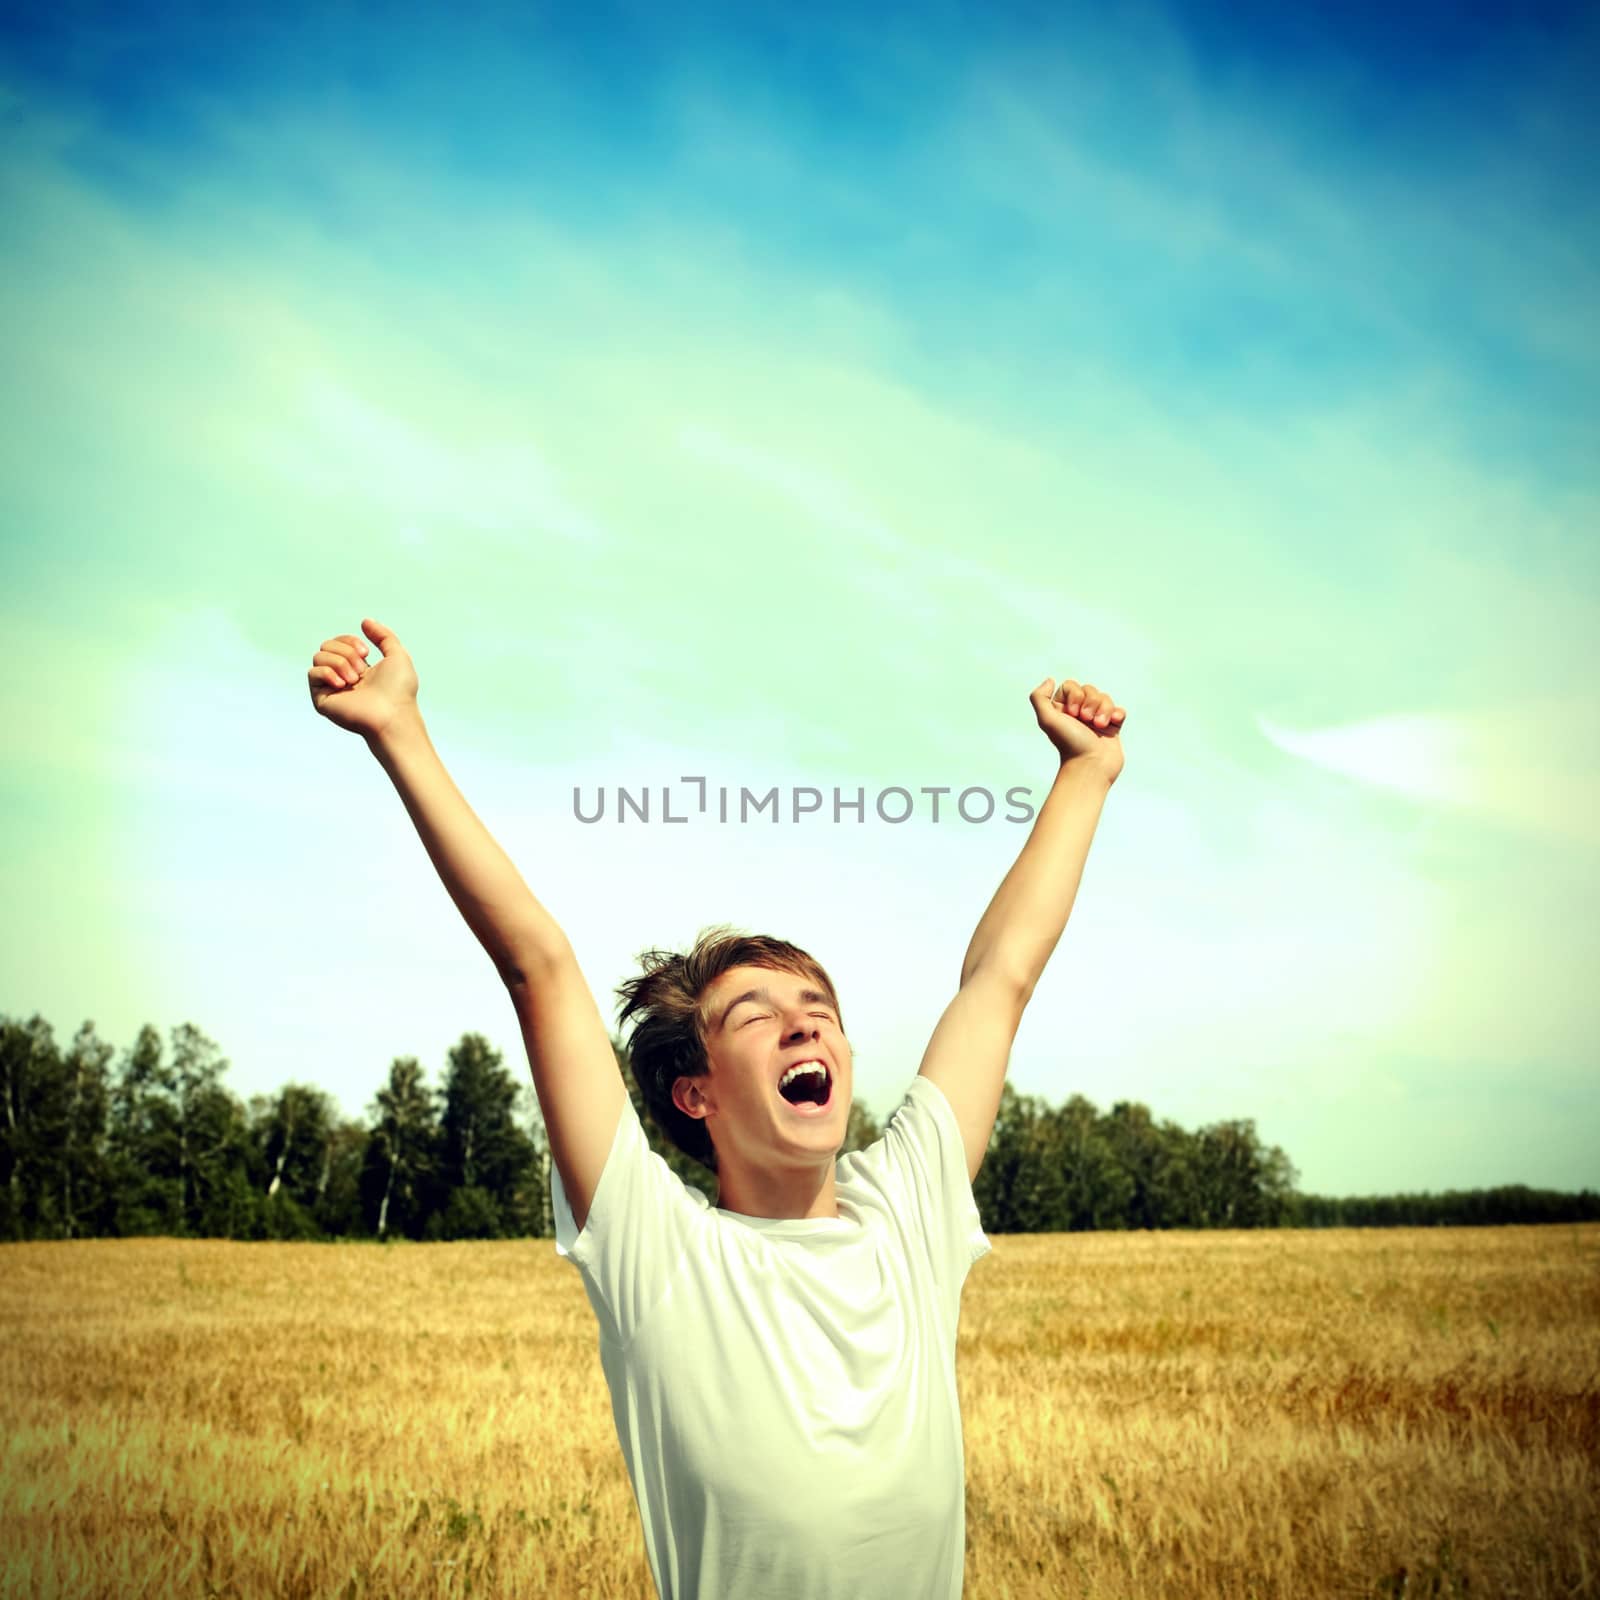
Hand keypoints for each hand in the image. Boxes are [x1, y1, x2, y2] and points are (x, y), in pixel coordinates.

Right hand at [306, 618, 418, 739]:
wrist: (392, 714)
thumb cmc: (399, 689)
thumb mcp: (397, 655)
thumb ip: (383, 636)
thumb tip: (364, 621)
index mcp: (357, 667)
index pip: (339, 642)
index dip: (350, 641)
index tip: (366, 653)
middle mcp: (342, 677)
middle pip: (327, 645)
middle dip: (346, 651)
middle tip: (361, 670)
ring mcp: (331, 688)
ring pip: (318, 656)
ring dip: (339, 662)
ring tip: (354, 679)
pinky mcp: (321, 699)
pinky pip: (312, 673)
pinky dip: (327, 672)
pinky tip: (343, 684)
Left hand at [1029, 676, 1126, 781]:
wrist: (1091, 766)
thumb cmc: (1069, 744)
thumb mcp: (1047, 720)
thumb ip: (1039, 698)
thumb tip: (1050, 680)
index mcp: (1062, 710)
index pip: (1071, 686)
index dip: (1075, 696)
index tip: (1072, 714)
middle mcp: (1078, 713)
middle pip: (1090, 689)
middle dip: (1090, 703)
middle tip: (1086, 721)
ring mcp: (1096, 719)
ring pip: (1105, 698)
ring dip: (1103, 710)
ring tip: (1099, 726)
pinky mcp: (1112, 727)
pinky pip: (1119, 710)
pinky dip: (1117, 714)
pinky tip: (1112, 724)